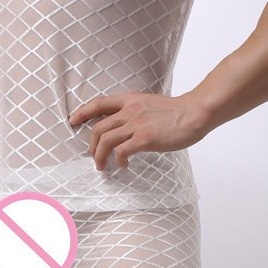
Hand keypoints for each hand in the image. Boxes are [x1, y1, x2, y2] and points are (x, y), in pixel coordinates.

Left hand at [67, 92, 208, 171]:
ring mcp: (136, 124)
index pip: (99, 103)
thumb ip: (136, 111)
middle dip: (91, 145)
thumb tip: (126, 125)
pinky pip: (121, 151)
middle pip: (97, 127)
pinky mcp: (145, 138)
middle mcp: (129, 111)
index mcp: (130, 100)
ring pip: (105, 141)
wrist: (194, 112)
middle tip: (93, 157)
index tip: (73, 121)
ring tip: (103, 167)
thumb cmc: (177, 111)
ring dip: (99, 156)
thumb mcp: (150, 103)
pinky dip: (118, 161)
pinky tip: (124, 165)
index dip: (82, 112)